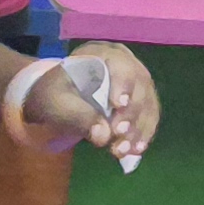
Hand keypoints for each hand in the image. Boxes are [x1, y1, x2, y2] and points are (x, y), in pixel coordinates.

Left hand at [19, 41, 157, 171]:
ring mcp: (138, 82)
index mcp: (103, 54)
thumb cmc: (54, 95)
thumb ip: (78, 116)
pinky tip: (135, 149)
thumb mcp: (56, 103)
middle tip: (118, 134)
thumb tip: (103, 136)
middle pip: (139, 86)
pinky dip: (143, 134)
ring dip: (138, 129)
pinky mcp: (142, 101)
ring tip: (123, 150)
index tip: (118, 104)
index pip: (120, 65)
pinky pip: (149, 116)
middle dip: (130, 114)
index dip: (123, 84)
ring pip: (147, 104)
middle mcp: (127, 64)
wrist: (58, 101)